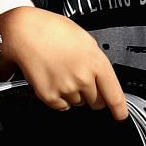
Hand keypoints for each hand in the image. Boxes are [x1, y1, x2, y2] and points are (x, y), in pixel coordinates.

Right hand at [0, 7, 127, 117]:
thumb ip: (96, 61)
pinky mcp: (49, 95)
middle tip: (79, 78)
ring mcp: (66, 88)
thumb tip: (101, 78)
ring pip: (78, 103)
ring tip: (61, 72)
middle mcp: (83, 78)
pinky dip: (59, 97)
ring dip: (73, 93)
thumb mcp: (84, 40)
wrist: (24, 31)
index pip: (114, 95)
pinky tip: (53, 80)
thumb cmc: (53, 30)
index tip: (120, 115)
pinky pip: (61, 106)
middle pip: (96, 102)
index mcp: (96, 62)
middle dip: (92, 95)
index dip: (119, 109)